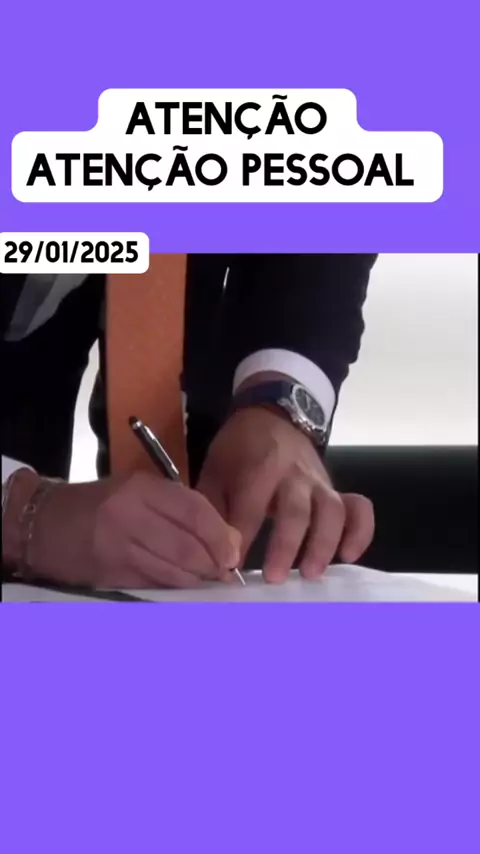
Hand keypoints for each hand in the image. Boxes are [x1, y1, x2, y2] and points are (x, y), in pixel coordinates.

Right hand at [2, 469, 240, 588]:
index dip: (220, 535)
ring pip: (173, 569)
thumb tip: (225, 539)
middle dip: (213, 563)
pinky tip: (183, 588)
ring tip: (208, 582)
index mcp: (142, 488)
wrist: (43, 524)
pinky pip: (153, 583)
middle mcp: (131, 513)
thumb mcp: (136, 492)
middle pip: (187, 544)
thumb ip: (177, 510)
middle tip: (225, 573)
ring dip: (197, 580)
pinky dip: (173, 588)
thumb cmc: (98, 505)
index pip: (194, 510)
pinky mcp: (110, 572)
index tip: (234, 552)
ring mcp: (119, 545)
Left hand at [197, 407, 374, 581]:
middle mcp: (294, 474)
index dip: (242, 539)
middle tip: (273, 578)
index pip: (250, 507)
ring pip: (331, 512)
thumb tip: (214, 555)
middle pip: (296, 511)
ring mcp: (319, 482)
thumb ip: (213, 512)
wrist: (271, 416)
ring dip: (324, 544)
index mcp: (259, 466)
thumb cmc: (239, 451)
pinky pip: (358, 508)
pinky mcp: (336, 489)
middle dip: (286, 546)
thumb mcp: (215, 472)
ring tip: (311, 574)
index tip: (231, 567)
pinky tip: (348, 556)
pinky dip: (360, 532)